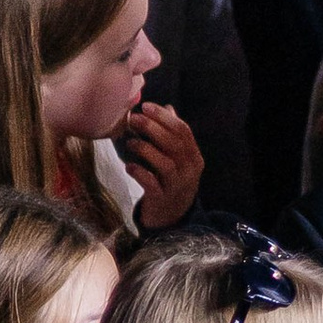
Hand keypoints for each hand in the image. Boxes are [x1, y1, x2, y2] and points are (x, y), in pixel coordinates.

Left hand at [114, 99, 202, 226]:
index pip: (183, 131)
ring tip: (129, 142)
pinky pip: (152, 184)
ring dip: (145, 149)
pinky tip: (129, 166)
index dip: (164, 117)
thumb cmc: (172, 181)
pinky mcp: (162, 199)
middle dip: (152, 128)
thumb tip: (168, 108)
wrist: (172, 217)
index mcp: (194, 156)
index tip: (146, 106)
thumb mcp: (178, 158)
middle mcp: (189, 170)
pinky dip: (140, 173)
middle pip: (174, 144)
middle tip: (133, 118)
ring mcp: (177, 186)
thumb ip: (173, 135)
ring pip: (165, 163)